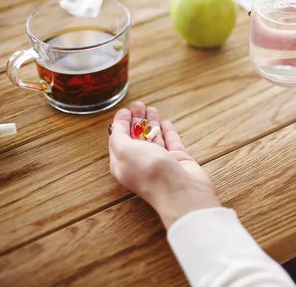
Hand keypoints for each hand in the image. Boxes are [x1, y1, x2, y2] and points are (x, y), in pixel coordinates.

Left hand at [108, 102, 220, 228]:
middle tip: (139, 104)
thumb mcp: (125, 151)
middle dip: (137, 119)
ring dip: (151, 122)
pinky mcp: (178, 159)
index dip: (121, 123)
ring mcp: (160, 161)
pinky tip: (166, 123)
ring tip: (151, 108)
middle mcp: (141, 162)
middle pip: (137, 136)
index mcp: (123, 163)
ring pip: (154, 137)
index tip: (125, 110)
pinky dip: (168, 131)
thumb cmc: (150, 172)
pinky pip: (171, 141)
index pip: (119, 139)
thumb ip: (118, 137)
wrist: (180, 190)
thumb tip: (115, 126)